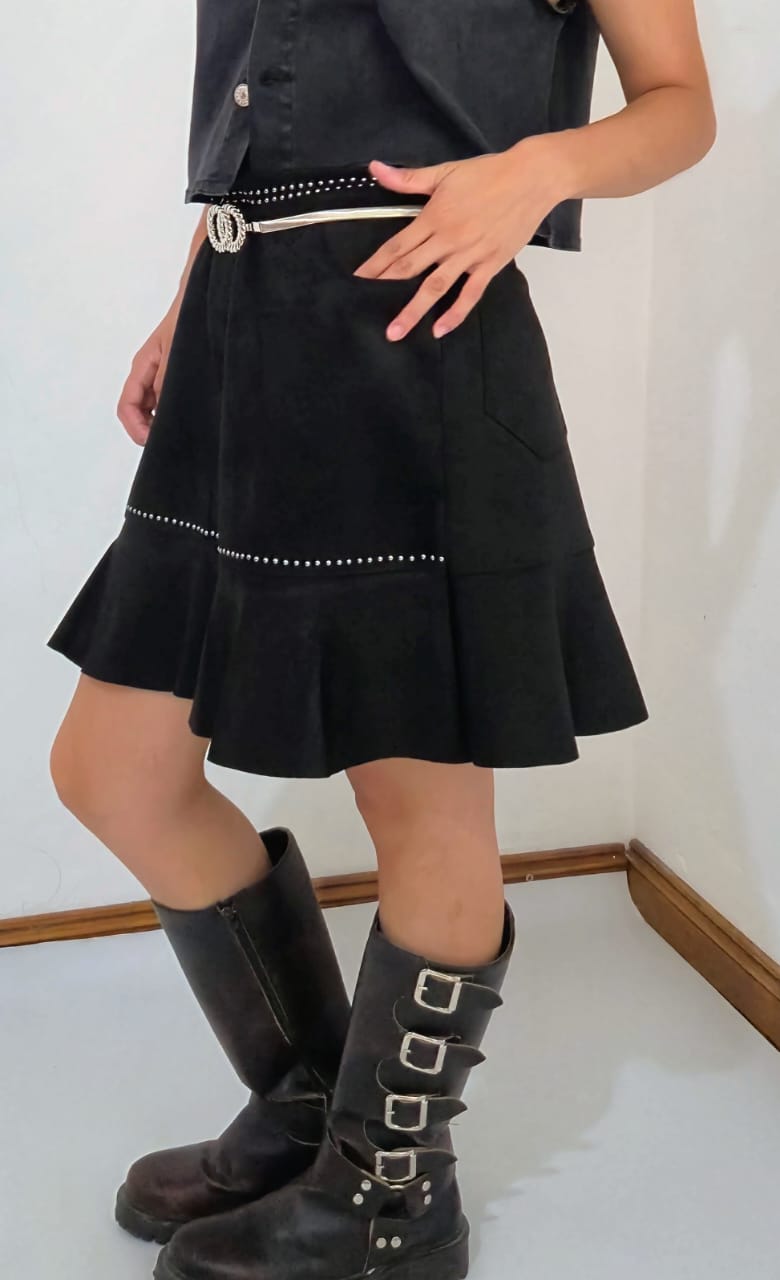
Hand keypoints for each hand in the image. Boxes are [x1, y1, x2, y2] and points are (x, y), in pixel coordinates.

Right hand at [116, 298, 181, 444]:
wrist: (204, 300)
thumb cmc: (187, 318)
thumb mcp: (177, 350)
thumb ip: (166, 379)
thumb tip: (162, 409)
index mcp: (142, 367)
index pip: (127, 406)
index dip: (136, 428)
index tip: (154, 441)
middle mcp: (148, 374)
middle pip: (138, 412)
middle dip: (150, 430)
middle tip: (173, 442)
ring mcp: (161, 376)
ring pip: (154, 409)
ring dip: (163, 422)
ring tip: (185, 431)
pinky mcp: (176, 377)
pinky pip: (168, 401)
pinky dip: (175, 413)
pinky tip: (192, 417)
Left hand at [353, 138, 569, 340]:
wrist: (531, 178)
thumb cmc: (488, 173)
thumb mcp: (445, 172)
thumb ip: (408, 179)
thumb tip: (375, 169)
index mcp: (434, 217)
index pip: (397, 246)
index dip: (376, 264)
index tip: (358, 280)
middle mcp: (448, 240)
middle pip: (409, 269)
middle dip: (384, 289)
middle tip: (362, 308)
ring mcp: (469, 255)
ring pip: (435, 288)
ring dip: (413, 311)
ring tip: (395, 332)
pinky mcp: (490, 265)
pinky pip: (470, 295)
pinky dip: (455, 313)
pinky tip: (439, 330)